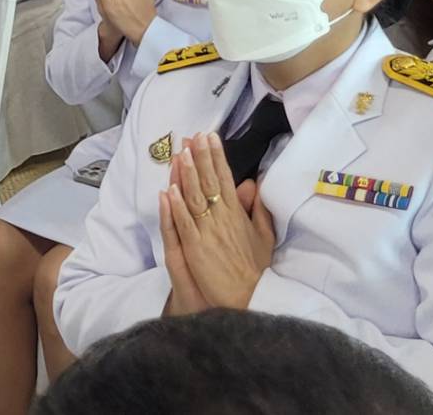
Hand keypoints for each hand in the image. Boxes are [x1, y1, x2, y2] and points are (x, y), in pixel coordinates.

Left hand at [163, 133, 274, 310]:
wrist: (249, 298)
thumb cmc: (254, 269)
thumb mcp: (263, 237)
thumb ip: (258, 210)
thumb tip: (254, 184)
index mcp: (237, 214)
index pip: (225, 179)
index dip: (217, 157)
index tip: (210, 137)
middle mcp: (223, 219)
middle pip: (210, 182)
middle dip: (202, 157)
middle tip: (193, 135)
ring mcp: (208, 233)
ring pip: (195, 198)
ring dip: (188, 175)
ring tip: (182, 153)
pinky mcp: (195, 248)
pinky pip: (184, 223)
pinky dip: (176, 207)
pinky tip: (169, 190)